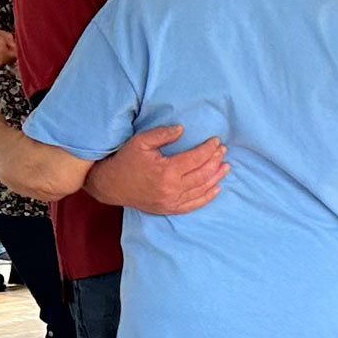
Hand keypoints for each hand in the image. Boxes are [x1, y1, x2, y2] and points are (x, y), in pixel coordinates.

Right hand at [88, 125, 227, 215]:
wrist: (110, 185)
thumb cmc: (125, 160)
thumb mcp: (140, 142)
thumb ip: (162, 134)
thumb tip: (182, 129)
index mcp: (166, 171)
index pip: (196, 159)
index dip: (209, 149)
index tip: (216, 141)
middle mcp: (171, 189)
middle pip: (203, 174)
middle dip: (216, 161)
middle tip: (223, 150)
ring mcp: (171, 201)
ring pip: (201, 190)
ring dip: (216, 177)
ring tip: (226, 166)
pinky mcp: (169, 209)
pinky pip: (193, 205)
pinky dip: (207, 197)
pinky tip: (216, 188)